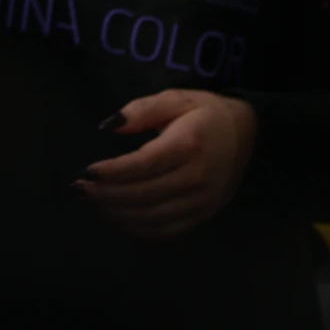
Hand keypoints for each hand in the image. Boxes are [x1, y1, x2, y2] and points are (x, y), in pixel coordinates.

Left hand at [76, 89, 257, 238]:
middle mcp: (198, 176)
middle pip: (143, 194)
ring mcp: (202, 200)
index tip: (85, 172)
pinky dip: (139, 228)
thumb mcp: (177, 99)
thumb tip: (110, 126)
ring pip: (151, 216)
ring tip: (95, 202)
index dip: (112, 172)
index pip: (144, 165)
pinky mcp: (204, 214)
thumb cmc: (206, 114)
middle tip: (80, 190)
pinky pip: (166, 230)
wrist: (249, 134)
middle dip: (106, 194)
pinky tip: (120, 218)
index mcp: (189, 144)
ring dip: (117, 213)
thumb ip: (142, 109)